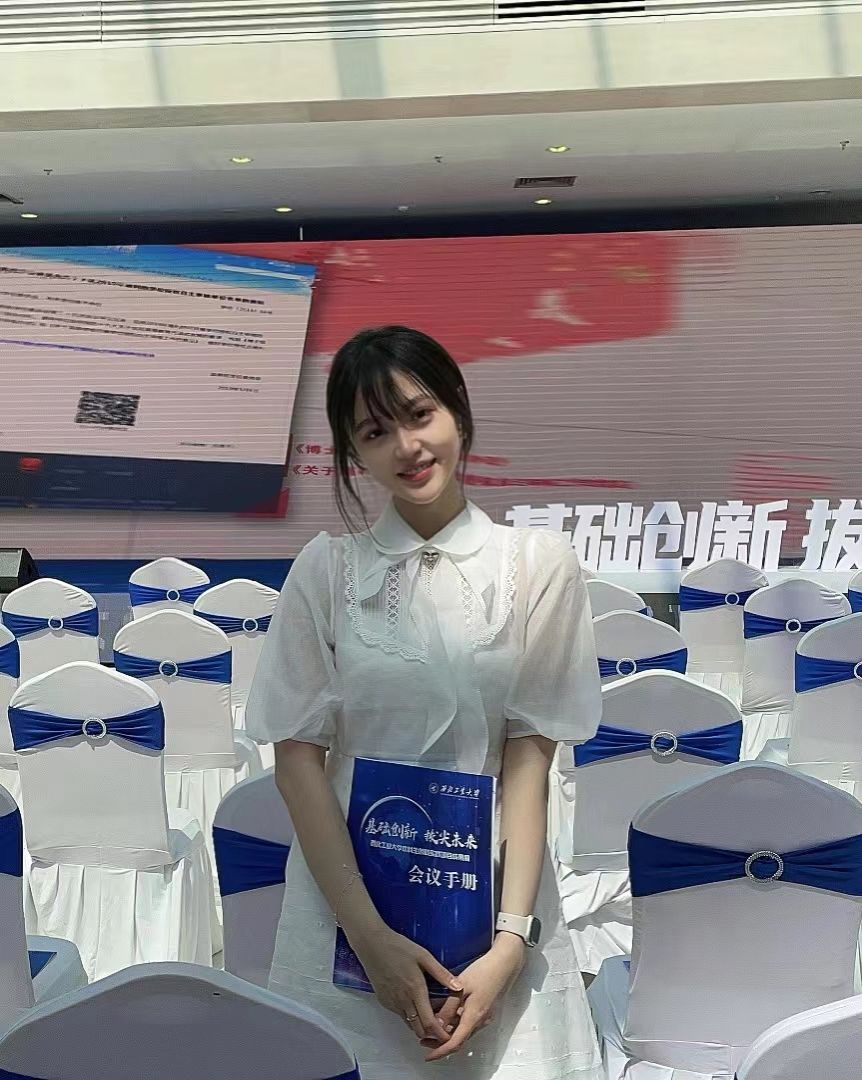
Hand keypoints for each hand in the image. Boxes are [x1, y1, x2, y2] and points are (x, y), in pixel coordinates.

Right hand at [349, 924, 462, 1045]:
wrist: (372, 944)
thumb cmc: (398, 947)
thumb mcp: (424, 956)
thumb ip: (441, 973)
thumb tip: (458, 987)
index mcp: (415, 990)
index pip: (429, 1023)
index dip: (440, 1033)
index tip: (449, 1034)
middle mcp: (402, 1001)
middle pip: (419, 1030)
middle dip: (432, 1033)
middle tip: (442, 1026)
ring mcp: (391, 1002)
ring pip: (409, 1024)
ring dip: (420, 1025)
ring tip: (430, 1015)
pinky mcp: (384, 1001)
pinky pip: (400, 1015)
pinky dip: (409, 1016)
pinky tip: (415, 1004)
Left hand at [424, 933, 526, 1060]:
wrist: (505, 963)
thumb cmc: (484, 971)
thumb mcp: (461, 987)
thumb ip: (448, 1007)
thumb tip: (436, 1024)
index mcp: (474, 1016)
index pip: (455, 1043)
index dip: (440, 1051)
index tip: (428, 1056)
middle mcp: (480, 1021)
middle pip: (458, 1039)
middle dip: (440, 1043)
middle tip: (424, 1040)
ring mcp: (484, 1016)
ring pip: (463, 1031)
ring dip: (447, 1032)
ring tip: (431, 1025)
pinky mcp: (485, 1010)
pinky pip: (468, 1022)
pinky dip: (455, 1022)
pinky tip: (445, 1013)